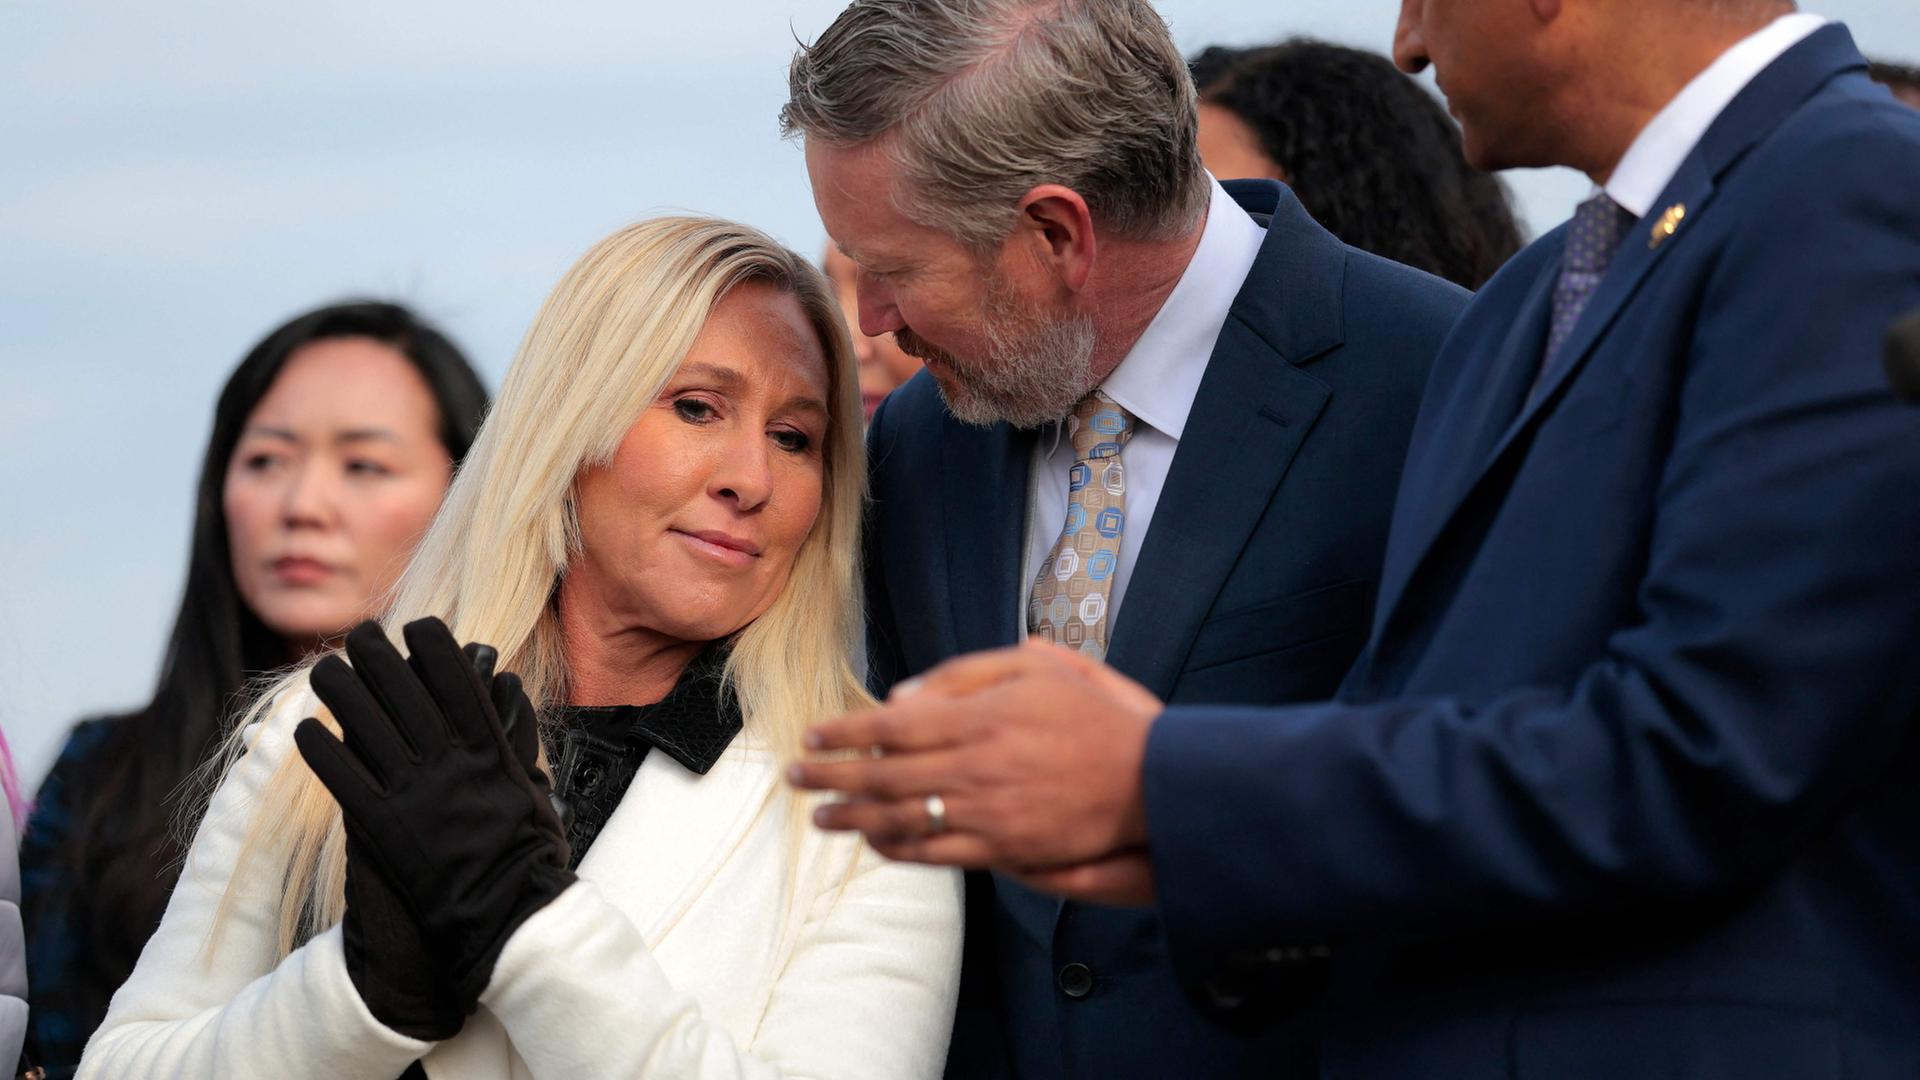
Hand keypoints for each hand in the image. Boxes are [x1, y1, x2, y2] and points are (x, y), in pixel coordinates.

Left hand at [297, 618, 572, 1011]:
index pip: (454, 677)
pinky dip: (320, 748)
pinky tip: (306, 731)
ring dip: (339, 689)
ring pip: (363, 721)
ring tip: (326, 670)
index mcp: (488, 747)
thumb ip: (511, 738)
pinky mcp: (379, 824)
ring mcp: (412, 790)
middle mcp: (447, 760)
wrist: (503, 914)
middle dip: (376, 653)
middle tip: (360, 633)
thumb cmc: (526, 854)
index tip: (416, 626)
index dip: (431, 645)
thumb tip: (504, 690)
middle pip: (401, 688)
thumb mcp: (530, 784)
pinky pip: (340, 774)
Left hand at [788, 640, 1162, 899]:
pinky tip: (873, 842)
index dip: (846, 732)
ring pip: (901, 819)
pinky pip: (937, 853)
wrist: (1152, 780)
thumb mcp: (1039, 666)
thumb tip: (904, 695)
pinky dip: (898, 848)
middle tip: (794, 777)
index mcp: (979, 716)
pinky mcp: (1004, 848)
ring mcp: (987, 812)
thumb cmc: (1096, 715)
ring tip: (820, 816)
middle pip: (884, 775)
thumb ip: (967, 673)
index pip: (892, 725)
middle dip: (831, 776)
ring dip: (853, 818)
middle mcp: (975, 766)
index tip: (812, 735)